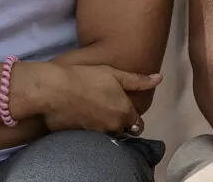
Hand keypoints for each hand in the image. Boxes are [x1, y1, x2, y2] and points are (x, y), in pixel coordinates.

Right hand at [15, 63, 160, 134]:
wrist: (53, 91)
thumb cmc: (85, 78)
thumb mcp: (114, 74)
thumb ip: (138, 81)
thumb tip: (159, 78)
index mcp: (124, 113)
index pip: (137, 124)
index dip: (132, 117)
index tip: (125, 109)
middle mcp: (113, 127)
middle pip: (122, 131)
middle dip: (119, 123)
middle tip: (107, 108)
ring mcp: (95, 135)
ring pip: (106, 134)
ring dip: (104, 127)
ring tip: (93, 111)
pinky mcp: (79, 139)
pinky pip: (90, 138)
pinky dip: (89, 130)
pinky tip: (81, 117)